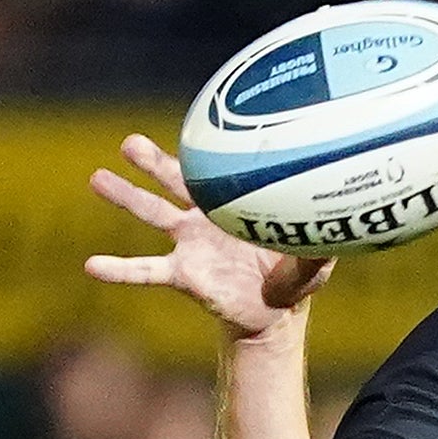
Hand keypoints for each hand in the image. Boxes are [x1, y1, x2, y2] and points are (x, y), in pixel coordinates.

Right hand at [81, 138, 332, 341]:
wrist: (273, 312)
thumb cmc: (292, 274)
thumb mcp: (312, 260)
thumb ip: (321, 246)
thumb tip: (345, 227)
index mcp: (231, 203)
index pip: (213, 171)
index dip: (203, 151)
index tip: (194, 126)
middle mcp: (203, 217)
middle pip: (172, 182)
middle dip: (150, 162)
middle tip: (127, 143)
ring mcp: (188, 244)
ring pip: (151, 214)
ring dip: (125, 197)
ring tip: (97, 178)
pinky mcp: (181, 275)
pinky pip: (144, 271)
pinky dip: (119, 268)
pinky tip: (92, 265)